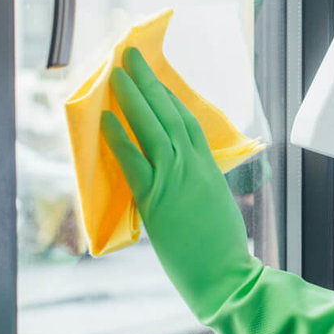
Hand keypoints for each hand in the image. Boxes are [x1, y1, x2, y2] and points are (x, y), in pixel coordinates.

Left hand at [101, 47, 257, 321]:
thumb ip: (199, 186)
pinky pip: (134, 161)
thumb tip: (184, 178)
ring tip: (116, 74)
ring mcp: (175, 180)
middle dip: (148, 82)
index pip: (187, 121)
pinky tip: (106, 120)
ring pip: (151, 128)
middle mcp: (193, 166)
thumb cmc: (222, 250)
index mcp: (209, 168)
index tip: (155, 78)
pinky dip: (119, 138)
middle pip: (168, 113)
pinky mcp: (157, 200)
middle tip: (131, 57)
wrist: (227, 277)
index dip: (169, 96)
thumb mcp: (216, 206)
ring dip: (132, 98)